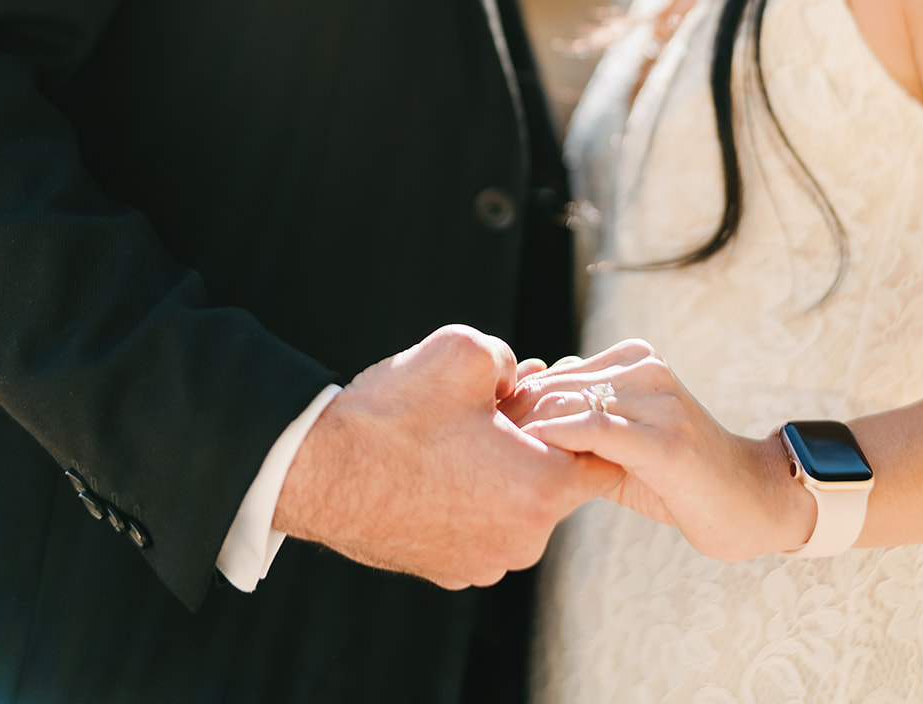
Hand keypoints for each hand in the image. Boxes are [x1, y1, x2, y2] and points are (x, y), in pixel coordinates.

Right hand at [273, 325, 622, 588]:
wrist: (319, 470)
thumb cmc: (396, 412)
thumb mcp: (467, 351)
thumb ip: (512, 359)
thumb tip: (518, 377)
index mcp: (541, 490)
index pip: (603, 460)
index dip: (582, 422)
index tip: (552, 400)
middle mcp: (522, 542)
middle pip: (553, 483)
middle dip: (532, 443)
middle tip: (494, 408)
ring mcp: (483, 565)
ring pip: (513, 506)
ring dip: (497, 473)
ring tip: (453, 435)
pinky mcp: (447, 572)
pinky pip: (477, 527)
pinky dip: (465, 499)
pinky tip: (431, 465)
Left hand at [502, 340, 815, 560]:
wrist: (752, 502)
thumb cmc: (682, 478)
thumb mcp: (626, 444)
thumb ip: (582, 426)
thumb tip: (519, 422)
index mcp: (636, 360)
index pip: (559, 373)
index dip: (519, 402)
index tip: (485, 429)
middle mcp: (646, 369)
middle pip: (558, 385)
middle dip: (517, 415)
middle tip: (481, 444)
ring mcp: (658, 400)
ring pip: (571, 402)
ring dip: (530, 429)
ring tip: (501, 455)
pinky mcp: (665, 439)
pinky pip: (598, 428)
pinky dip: (559, 437)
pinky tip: (535, 452)